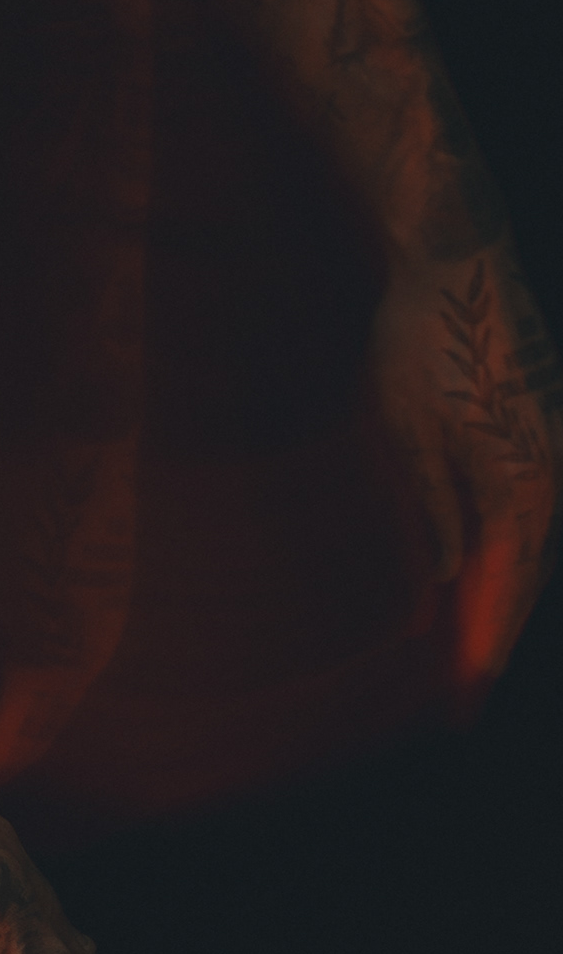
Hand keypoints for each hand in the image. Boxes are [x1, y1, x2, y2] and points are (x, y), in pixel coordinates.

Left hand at [373, 244, 562, 689]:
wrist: (461, 261)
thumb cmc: (422, 338)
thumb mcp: (405, 425)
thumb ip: (435, 503)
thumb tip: (450, 570)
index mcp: (516, 481)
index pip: (503, 586)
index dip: (482, 643)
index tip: (463, 692)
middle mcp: (550, 473)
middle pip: (528, 574)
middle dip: (497, 631)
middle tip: (465, 688)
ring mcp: (556, 448)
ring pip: (536, 542)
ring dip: (510, 591)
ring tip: (475, 640)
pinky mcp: (549, 425)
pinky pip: (536, 506)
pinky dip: (517, 546)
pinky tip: (492, 563)